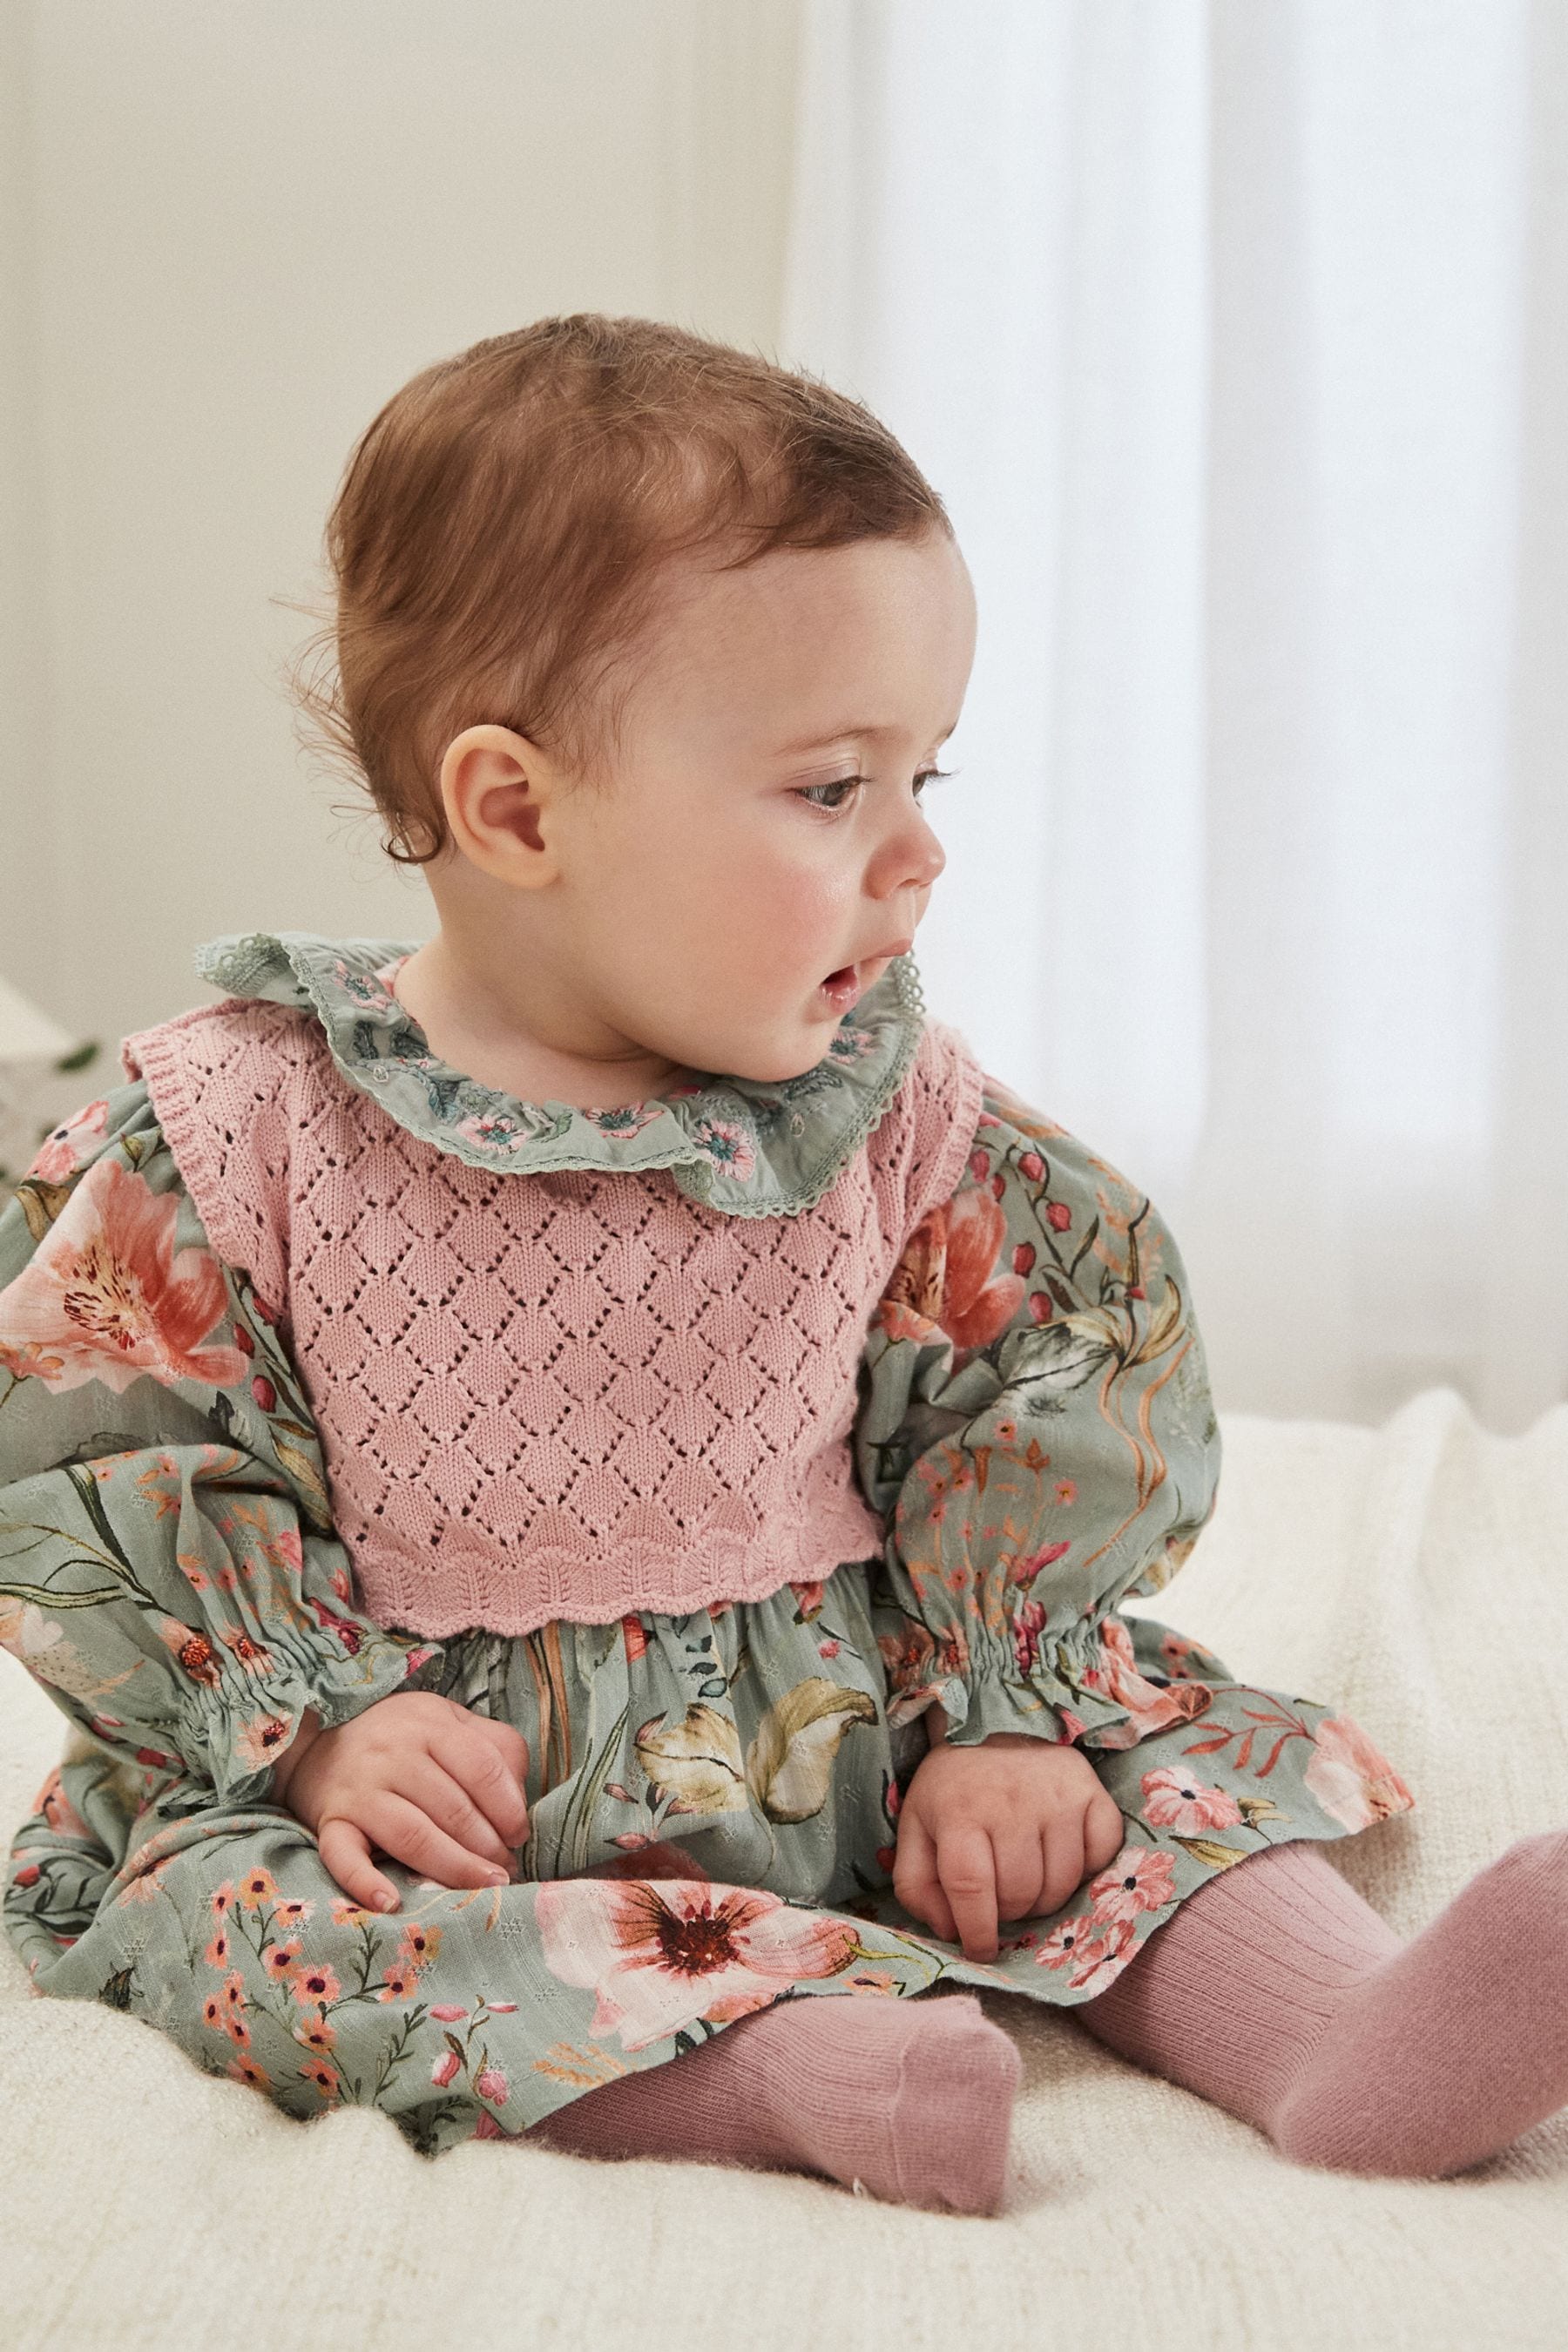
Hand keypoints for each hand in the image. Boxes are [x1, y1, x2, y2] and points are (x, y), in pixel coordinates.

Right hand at [273, 1692, 529, 1914]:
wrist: (319, 1742)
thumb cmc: (401, 1738)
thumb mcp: (450, 1722)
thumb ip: (494, 1747)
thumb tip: (520, 1798)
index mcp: (431, 1726)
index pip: (481, 1767)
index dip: (509, 1807)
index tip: (520, 1835)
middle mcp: (393, 1755)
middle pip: (451, 1807)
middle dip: (487, 1846)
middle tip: (505, 1871)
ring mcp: (360, 1790)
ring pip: (412, 1835)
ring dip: (453, 1867)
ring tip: (482, 1888)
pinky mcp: (331, 1823)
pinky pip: (344, 1856)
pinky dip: (364, 1883)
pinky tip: (391, 1904)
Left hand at [893, 1722, 1123, 1962]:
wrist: (992, 1723)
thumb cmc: (953, 1788)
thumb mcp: (916, 1829)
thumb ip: (918, 1886)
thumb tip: (951, 1932)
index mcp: (958, 1810)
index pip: (970, 1888)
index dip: (977, 1930)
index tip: (981, 1949)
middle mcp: (1010, 1800)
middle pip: (1020, 1892)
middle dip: (1009, 1911)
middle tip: (1001, 1896)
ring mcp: (1056, 1794)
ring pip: (1061, 1884)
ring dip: (1045, 1898)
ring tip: (1027, 1877)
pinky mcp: (1090, 1789)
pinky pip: (1101, 1855)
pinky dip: (1086, 1869)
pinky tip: (1060, 1854)